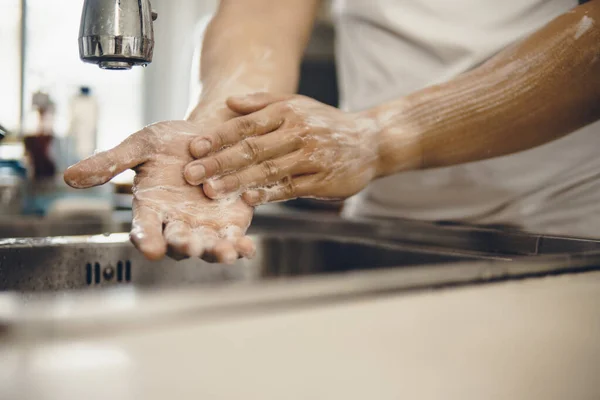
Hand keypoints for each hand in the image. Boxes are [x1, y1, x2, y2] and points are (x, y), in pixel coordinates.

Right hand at [64, 119, 254, 262]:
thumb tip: (69, 177)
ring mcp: (205, 226)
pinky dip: (240, 246)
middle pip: (178, 243)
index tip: (149, 247)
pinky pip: (235, 239)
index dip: (146, 239)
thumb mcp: (141, 146)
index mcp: (152, 208)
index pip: (144, 229)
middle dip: (184, 245)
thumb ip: (111, 163)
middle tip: (188, 245)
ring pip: (208, 246)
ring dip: (216, 252)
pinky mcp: (231, 223)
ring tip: (224, 252)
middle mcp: (177, 222)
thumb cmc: (172, 142)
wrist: (211, 135)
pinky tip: (247, 247)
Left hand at [183, 93, 381, 204]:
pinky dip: (269, 194)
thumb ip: (262, 104)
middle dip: (219, 162)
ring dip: (238, 181)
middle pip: (252, 148)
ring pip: (269, 170)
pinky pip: (290, 188)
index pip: (246, 125)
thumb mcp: (297, 105)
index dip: (218, 137)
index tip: (194, 149)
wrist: (370, 142)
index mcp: (288, 112)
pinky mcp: (322, 180)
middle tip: (192, 174)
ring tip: (212, 191)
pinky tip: (248, 199)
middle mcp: (299, 132)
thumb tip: (229, 103)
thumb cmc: (326, 123)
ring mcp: (312, 157)